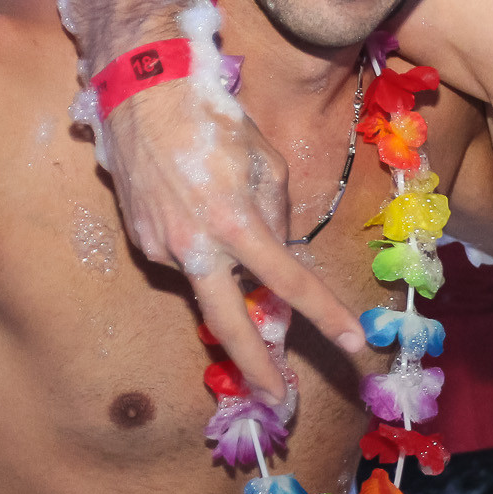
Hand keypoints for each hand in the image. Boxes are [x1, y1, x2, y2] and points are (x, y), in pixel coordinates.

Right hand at [96, 83, 364, 399]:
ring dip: (227, 273)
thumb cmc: (214, 121)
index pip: (290, 284)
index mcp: (236, 224)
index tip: (353, 344)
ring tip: (220, 212)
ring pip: (210, 281)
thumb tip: (278, 260)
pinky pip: (186, 258)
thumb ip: (276, 217)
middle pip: (231, 326)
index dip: (325, 316)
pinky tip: (196, 209)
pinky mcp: (141, 242)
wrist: (140, 93)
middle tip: (279, 401)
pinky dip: (202, 248)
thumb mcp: (267, 163)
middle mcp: (196, 247)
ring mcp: (162, 248)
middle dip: (257, 368)